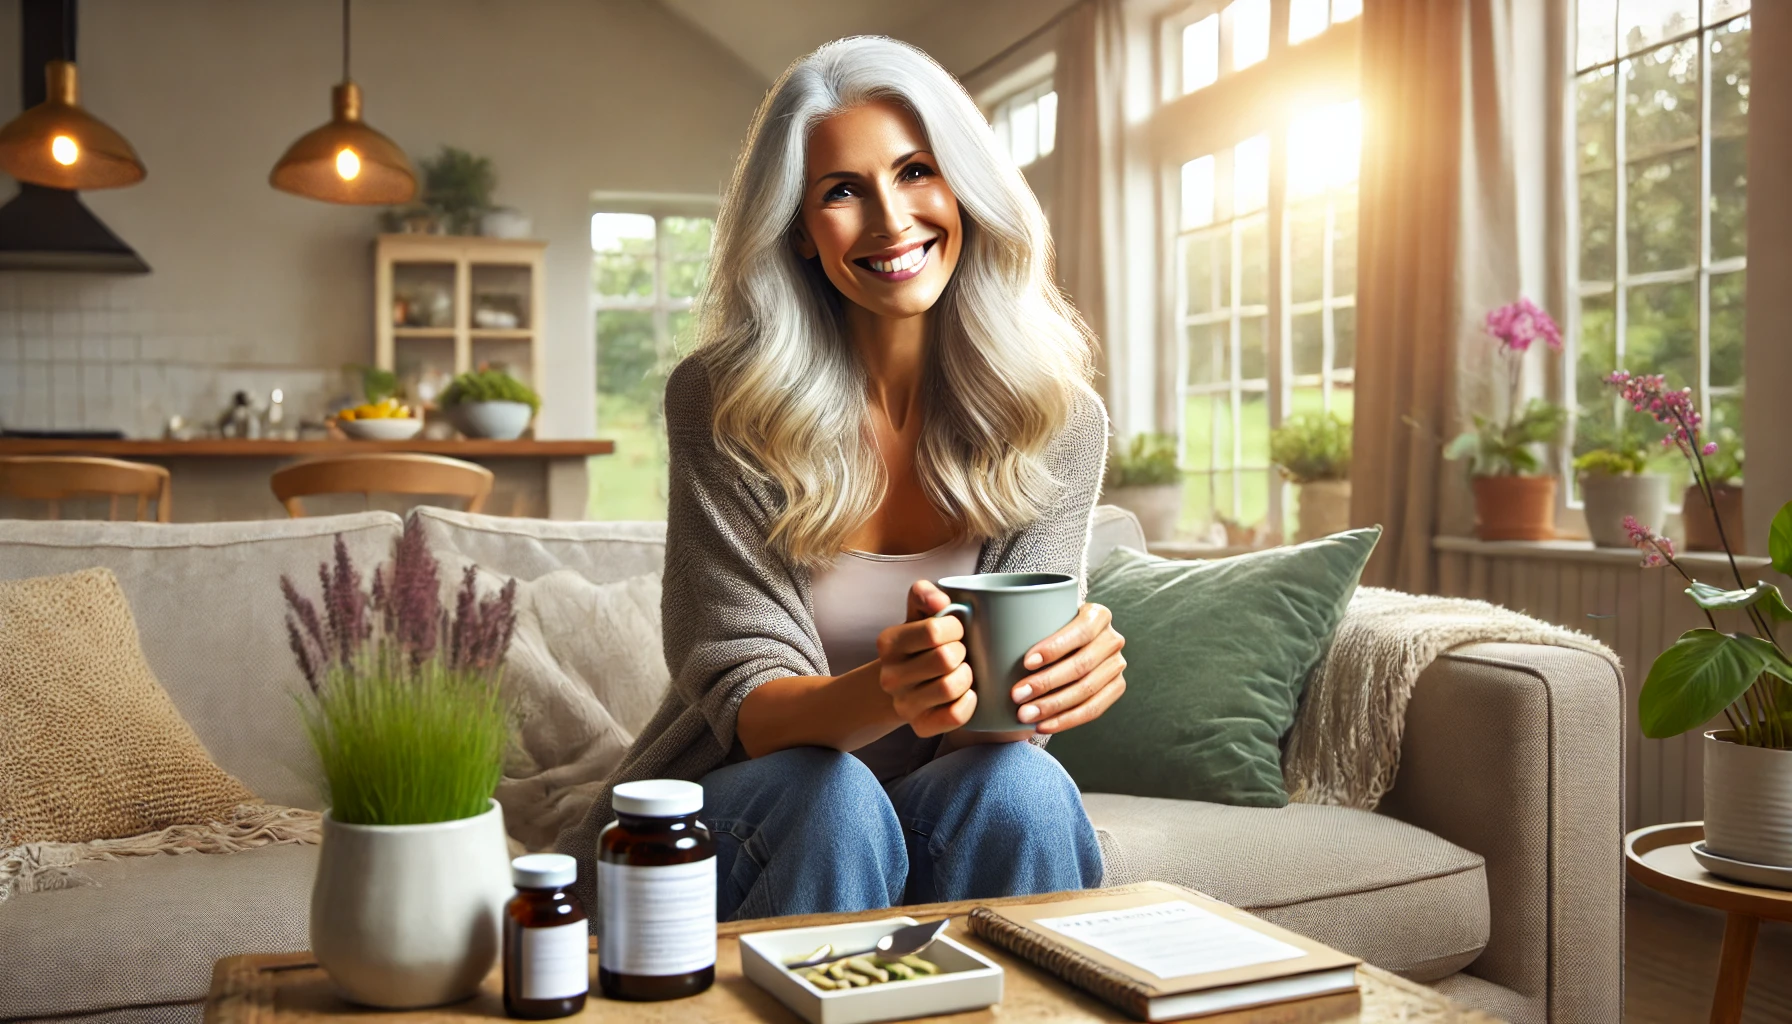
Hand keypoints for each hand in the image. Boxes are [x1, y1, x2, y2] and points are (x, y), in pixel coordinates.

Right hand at [874, 581, 975, 736]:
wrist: (905, 684)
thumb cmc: (921, 643)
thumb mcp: (918, 614)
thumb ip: (924, 594)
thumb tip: (941, 601)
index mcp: (888, 643)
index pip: (935, 631)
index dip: (955, 627)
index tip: (955, 629)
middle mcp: (890, 676)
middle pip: (945, 659)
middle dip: (962, 651)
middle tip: (960, 652)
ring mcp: (903, 704)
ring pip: (950, 687)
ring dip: (967, 676)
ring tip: (963, 671)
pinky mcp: (920, 726)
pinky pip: (954, 715)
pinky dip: (968, 702)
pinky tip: (967, 693)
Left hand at [1010, 603, 1126, 733]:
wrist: (1070, 646)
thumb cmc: (1047, 630)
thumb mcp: (1042, 616)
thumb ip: (1022, 617)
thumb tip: (970, 614)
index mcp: (1097, 615)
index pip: (1079, 632)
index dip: (1054, 648)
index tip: (1025, 663)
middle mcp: (1112, 639)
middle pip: (1082, 665)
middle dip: (1046, 683)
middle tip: (1016, 696)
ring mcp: (1117, 666)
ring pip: (1087, 691)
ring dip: (1053, 706)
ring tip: (1025, 714)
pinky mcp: (1116, 688)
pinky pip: (1094, 710)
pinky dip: (1066, 720)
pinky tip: (1043, 725)